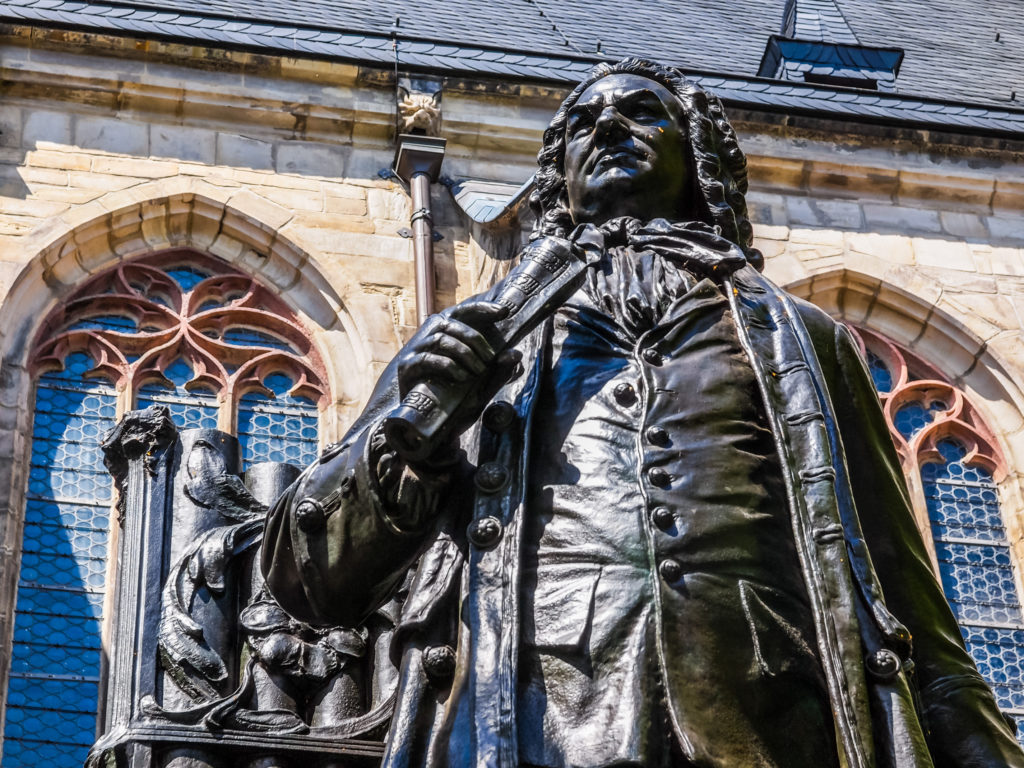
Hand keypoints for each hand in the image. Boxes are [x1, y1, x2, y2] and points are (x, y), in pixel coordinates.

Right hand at [395, 300, 520, 440]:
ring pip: (441, 338)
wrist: (429, 425)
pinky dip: (447, 365)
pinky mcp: (408, 367)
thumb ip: (498, 370)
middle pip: (452, 323)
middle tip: (490, 358)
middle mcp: (430, 336)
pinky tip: (462, 377)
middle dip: (475, 340)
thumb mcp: (483, 385)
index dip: (482, 308)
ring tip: (478, 371)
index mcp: (448, 333)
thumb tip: (515, 354)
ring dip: (464, 353)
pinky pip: (427, 359)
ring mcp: (416, 350)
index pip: (464, 312)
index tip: (504, 312)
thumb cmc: (456, 398)